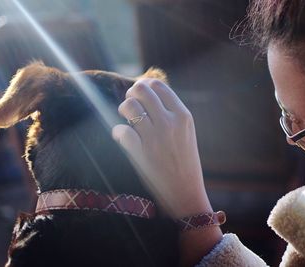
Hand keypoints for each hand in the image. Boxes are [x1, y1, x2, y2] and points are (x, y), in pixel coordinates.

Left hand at [112, 79, 211, 217]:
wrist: (186, 192)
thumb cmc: (185, 162)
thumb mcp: (186, 133)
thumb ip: (172, 114)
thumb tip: (148, 96)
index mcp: (183, 116)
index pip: (158, 85)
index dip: (144, 86)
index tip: (141, 96)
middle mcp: (170, 122)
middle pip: (141, 89)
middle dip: (131, 95)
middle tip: (131, 106)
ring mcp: (155, 137)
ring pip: (128, 106)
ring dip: (123, 112)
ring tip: (127, 121)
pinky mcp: (141, 153)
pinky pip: (121, 131)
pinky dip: (118, 133)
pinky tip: (122, 138)